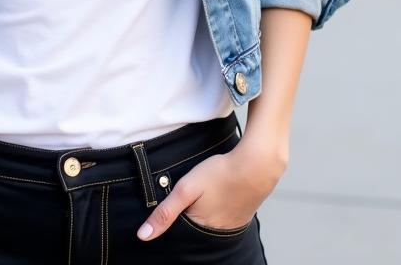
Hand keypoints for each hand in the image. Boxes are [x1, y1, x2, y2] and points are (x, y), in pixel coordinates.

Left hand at [135, 135, 286, 240]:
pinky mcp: (242, 215)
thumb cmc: (219, 174)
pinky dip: (218, 208)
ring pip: (209, 222)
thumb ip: (165, 212)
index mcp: (200, 229)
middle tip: (193, 194)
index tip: (173, 205)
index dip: (173, 219)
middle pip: (194, 228)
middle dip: (189, 216)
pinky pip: (224, 216)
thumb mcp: (186, 189)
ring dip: (204, 211)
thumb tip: (143, 236)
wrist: (256, 165)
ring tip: (205, 194)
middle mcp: (217, 233)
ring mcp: (232, 225)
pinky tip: (218, 195)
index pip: (179, 232)